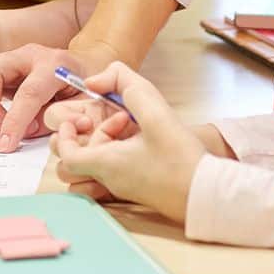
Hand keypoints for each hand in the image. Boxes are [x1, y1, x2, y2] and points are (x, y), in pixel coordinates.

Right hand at [0, 43, 84, 152]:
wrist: (80, 67)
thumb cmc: (82, 87)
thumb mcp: (84, 105)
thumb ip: (64, 118)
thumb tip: (38, 132)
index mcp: (54, 64)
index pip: (28, 92)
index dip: (15, 121)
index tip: (6, 144)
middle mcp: (26, 54)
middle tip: (3, 132)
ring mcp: (8, 55)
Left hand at [50, 64, 203, 222]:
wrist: (208, 193)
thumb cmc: (182, 159)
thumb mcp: (156, 113)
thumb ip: (127, 85)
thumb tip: (95, 80)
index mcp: (106, 164)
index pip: (66, 156)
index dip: (64, 136)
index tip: (79, 120)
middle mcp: (111, 179)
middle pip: (78, 161)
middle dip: (91, 135)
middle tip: (117, 119)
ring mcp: (125, 188)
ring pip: (96, 167)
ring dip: (106, 144)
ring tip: (132, 130)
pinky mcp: (140, 190)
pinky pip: (116, 173)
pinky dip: (122, 153)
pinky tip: (145, 141)